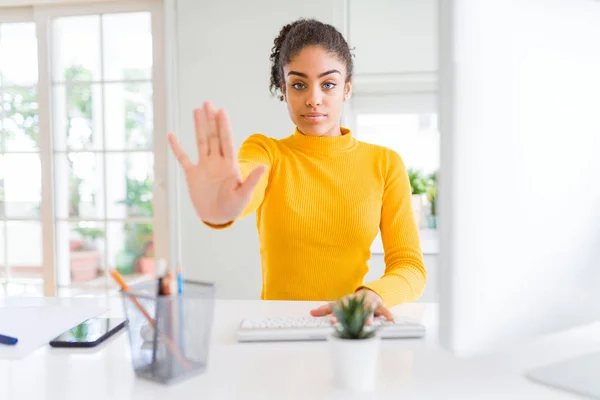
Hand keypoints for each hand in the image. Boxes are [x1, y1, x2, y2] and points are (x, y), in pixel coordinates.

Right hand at [168, 102, 266, 224]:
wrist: (218, 217)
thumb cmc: (233, 207)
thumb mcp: (244, 194)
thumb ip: (251, 180)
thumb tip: (263, 167)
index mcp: (229, 164)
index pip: (226, 140)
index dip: (224, 126)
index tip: (221, 111)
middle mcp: (216, 161)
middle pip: (213, 136)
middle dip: (211, 120)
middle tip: (208, 103)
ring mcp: (204, 166)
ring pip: (201, 142)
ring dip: (199, 126)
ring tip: (196, 110)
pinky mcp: (192, 174)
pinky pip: (183, 158)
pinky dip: (177, 148)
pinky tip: (172, 135)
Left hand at [309, 289, 393, 323]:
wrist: (370, 293)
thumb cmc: (352, 301)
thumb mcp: (339, 304)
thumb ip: (326, 309)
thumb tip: (311, 312)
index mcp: (347, 303)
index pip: (340, 309)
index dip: (336, 315)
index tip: (331, 321)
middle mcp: (358, 303)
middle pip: (355, 311)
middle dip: (352, 317)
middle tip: (355, 325)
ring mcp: (369, 304)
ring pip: (369, 311)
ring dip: (369, 317)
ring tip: (368, 324)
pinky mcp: (379, 306)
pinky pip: (385, 310)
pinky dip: (388, 315)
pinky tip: (391, 320)